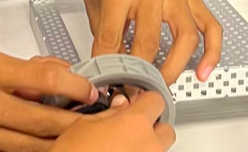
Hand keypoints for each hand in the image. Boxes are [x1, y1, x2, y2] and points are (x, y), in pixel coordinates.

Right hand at [0, 17, 97, 151]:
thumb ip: (15, 64)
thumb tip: (50, 73)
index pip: (41, 81)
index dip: (73, 87)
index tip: (90, 89)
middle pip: (36, 121)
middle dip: (71, 122)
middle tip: (95, 118)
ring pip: (18, 146)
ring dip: (49, 143)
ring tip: (72, 137)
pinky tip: (33, 149)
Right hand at [51, 92, 174, 151]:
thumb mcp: (82, 126)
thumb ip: (107, 113)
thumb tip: (120, 105)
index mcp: (135, 124)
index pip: (156, 100)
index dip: (145, 100)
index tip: (139, 103)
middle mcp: (149, 146)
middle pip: (166, 130)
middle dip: (152, 128)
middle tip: (132, 130)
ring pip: (159, 151)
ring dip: (146, 147)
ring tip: (122, 148)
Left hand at [81, 0, 222, 84]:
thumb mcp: (95, 13)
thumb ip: (106, 46)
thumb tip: (115, 78)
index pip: (113, 37)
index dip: (110, 68)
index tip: (111, 84)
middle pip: (151, 41)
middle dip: (142, 73)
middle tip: (136, 88)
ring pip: (186, 36)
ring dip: (175, 68)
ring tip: (163, 84)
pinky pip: (210, 26)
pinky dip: (211, 51)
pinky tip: (203, 70)